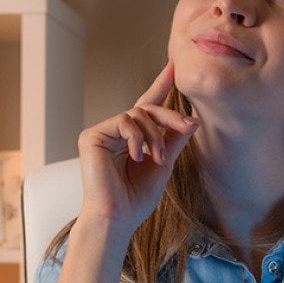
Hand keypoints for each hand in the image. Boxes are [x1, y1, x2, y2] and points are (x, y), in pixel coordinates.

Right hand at [75, 60, 198, 234]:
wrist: (117, 217)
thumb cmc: (137, 198)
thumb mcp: (163, 164)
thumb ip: (173, 140)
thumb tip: (192, 120)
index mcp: (132, 138)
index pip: (148, 106)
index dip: (161, 84)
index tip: (175, 65)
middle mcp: (116, 132)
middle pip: (146, 108)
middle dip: (170, 116)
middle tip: (188, 125)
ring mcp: (103, 132)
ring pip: (137, 114)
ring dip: (154, 135)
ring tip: (156, 159)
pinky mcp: (92, 136)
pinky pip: (122, 121)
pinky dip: (136, 137)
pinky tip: (137, 156)